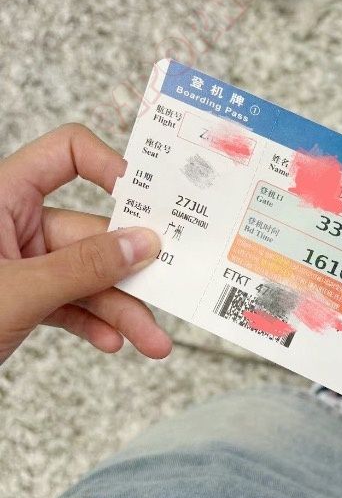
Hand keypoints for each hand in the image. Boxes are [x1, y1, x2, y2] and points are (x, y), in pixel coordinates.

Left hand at [0, 123, 171, 364]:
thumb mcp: (17, 291)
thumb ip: (84, 267)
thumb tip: (143, 244)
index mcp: (2, 198)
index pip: (66, 155)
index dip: (110, 168)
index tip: (148, 202)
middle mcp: (14, 223)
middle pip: (91, 230)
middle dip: (130, 271)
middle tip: (169, 289)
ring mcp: (19, 261)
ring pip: (86, 275)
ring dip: (121, 308)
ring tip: (151, 341)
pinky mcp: (22, 296)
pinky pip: (69, 302)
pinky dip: (93, 322)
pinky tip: (112, 342)